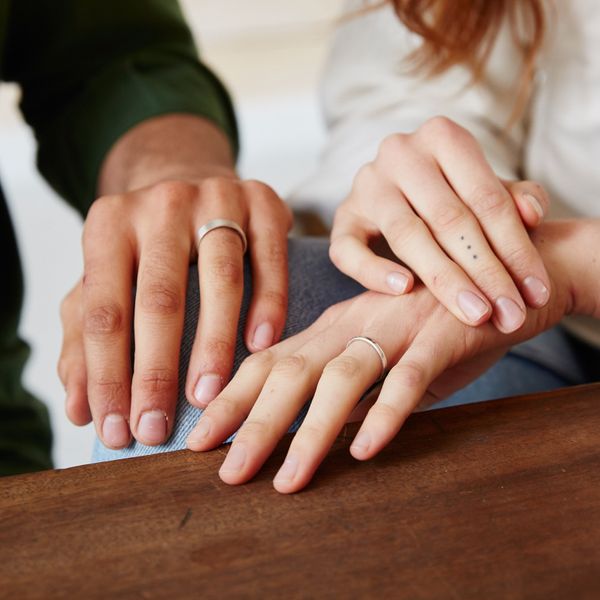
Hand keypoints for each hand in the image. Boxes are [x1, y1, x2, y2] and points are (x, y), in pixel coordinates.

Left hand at [59, 175, 291, 448]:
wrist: (191, 186)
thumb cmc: (146, 251)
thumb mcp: (106, 284)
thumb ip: (85, 341)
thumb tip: (81, 410)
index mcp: (108, 225)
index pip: (103, 311)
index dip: (107, 377)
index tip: (118, 431)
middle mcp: (161, 204)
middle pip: (160, 297)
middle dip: (157, 371)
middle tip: (159, 426)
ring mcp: (216, 197)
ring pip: (220, 278)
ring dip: (215, 343)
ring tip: (208, 397)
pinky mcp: (263, 201)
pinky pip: (271, 258)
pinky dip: (268, 303)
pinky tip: (262, 345)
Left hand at [186, 221, 580, 492]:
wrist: (498, 276)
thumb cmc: (430, 323)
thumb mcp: (377, 349)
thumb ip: (345, 381)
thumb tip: (311, 427)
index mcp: (332, 326)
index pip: (269, 361)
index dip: (230, 397)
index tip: (198, 437)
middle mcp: (354, 324)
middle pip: (290, 371)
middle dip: (251, 422)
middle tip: (225, 472)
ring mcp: (396, 328)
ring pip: (342, 378)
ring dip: (311, 432)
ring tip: (287, 482)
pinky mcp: (441, 337)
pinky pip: (409, 377)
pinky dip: (386, 412)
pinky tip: (365, 450)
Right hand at [330, 116, 550, 332]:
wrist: (401, 193)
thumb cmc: (453, 195)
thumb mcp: (488, 190)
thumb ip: (517, 198)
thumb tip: (531, 214)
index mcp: (442, 136)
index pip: (487, 197)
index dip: (516, 248)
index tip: (536, 293)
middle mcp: (400, 153)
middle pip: (449, 218)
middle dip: (485, 272)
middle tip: (510, 314)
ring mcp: (366, 184)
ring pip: (407, 235)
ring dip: (445, 280)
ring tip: (475, 313)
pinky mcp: (342, 218)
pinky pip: (350, 249)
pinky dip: (375, 271)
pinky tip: (404, 289)